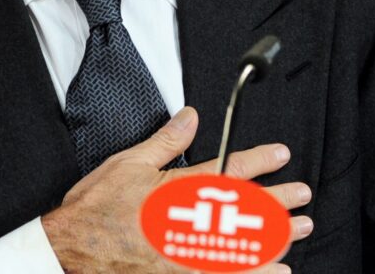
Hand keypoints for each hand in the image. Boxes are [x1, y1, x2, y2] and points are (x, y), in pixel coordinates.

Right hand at [41, 106, 313, 272]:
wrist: (71, 251)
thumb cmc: (96, 207)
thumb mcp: (129, 163)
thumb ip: (166, 141)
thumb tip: (191, 116)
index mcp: (177, 189)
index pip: (228, 170)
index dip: (259, 161)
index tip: (281, 155)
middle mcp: (187, 223)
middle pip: (243, 210)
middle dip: (277, 201)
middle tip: (303, 196)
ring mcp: (187, 254)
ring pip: (242, 244)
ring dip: (275, 237)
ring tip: (299, 230)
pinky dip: (254, 273)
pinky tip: (276, 271)